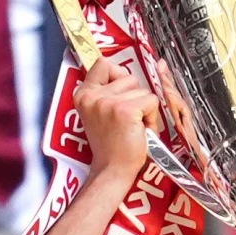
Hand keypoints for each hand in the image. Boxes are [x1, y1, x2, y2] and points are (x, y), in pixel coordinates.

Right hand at [75, 59, 158, 181]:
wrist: (112, 171)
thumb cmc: (111, 145)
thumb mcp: (101, 113)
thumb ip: (109, 91)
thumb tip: (149, 65)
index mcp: (83, 95)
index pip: (103, 63)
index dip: (117, 76)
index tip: (119, 94)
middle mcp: (92, 96)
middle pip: (128, 77)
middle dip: (134, 97)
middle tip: (126, 120)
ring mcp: (107, 102)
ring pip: (142, 90)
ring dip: (144, 109)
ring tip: (133, 128)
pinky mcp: (124, 111)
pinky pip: (151, 102)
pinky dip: (152, 118)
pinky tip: (141, 131)